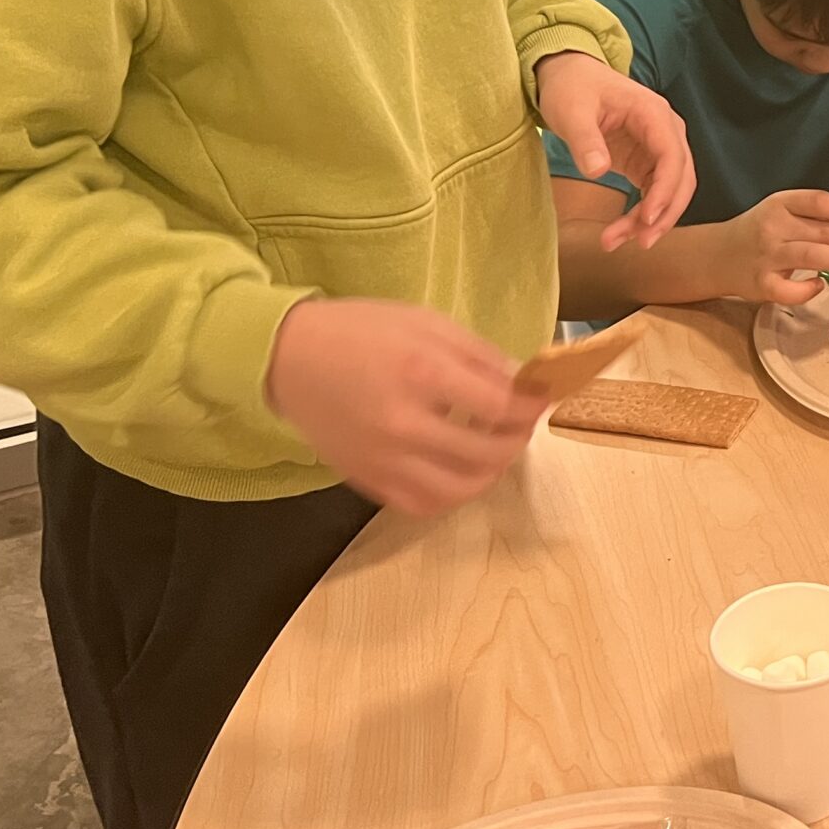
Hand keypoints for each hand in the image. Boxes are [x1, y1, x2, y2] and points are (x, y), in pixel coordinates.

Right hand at [265, 299, 547, 515]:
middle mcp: (403, 425)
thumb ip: (480, 356)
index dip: (531, 406)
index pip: (499, 407)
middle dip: (517, 439)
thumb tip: (524, 382)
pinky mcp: (364, 480)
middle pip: (486, 453)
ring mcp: (382, 460)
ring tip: (495, 448)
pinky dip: (450, 493)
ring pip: (458, 489)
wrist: (286, 357)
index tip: (542, 397)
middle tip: (522, 423)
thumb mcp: (428, 323)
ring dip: (489, 472)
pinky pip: (421, 504)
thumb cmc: (360, 331)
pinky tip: (458, 469)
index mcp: (423, 374)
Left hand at [538, 52, 695, 250]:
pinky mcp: (647, 160)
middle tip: (639, 242)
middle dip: (664, 213)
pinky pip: (655, 192)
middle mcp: (666, 130)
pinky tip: (623, 230)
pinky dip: (644, 214)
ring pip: (671, 190)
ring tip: (618, 241)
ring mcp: (659, 146)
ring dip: (654, 219)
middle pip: (681, 178)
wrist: (570, 75)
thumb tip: (597, 170)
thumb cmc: (572, 88)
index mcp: (653, 113)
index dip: (665, 190)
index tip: (647, 218)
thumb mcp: (571, 111)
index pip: (672, 156)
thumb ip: (585, 140)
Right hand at [725, 190, 828, 302]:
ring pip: (811, 256)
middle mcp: (772, 227)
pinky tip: (820, 284)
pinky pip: (789, 290)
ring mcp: (766, 256)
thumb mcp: (780, 211)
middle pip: (822, 230)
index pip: (819, 201)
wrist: (717, 255)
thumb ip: (811, 215)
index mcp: (779, 203)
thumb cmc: (759, 232)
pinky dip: (808, 289)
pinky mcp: (761, 284)